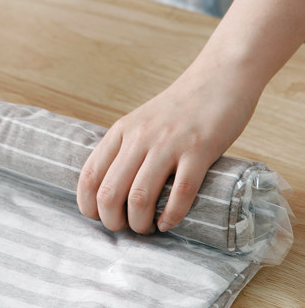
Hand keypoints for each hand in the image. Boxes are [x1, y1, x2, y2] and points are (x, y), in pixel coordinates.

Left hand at [76, 61, 259, 233]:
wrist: (219, 78)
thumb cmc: (180, 108)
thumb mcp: (141, 122)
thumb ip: (125, 149)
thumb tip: (110, 189)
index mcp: (121, 131)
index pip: (89, 175)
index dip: (88, 205)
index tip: (98, 217)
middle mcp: (140, 137)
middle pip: (110, 192)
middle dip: (112, 221)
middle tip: (125, 228)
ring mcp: (169, 144)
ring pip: (140, 197)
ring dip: (140, 223)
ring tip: (147, 229)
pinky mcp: (199, 150)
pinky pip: (180, 193)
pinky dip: (171, 216)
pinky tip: (168, 223)